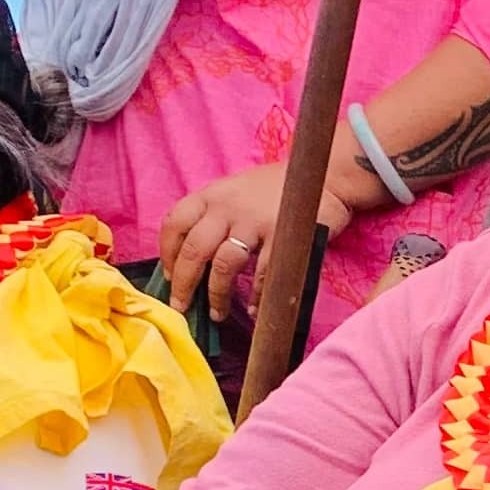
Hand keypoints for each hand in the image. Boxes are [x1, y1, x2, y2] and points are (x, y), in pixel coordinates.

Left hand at [155, 143, 370, 318]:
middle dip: (184, 284)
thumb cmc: (275, 189)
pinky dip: (255, 296)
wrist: (322, 175)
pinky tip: (253, 308)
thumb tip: (190, 256)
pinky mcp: (282, 237)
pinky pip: (262, 274)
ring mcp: (255, 222)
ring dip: (217, 295)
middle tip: (182, 307)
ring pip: (224, 265)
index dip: (167, 254)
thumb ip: (213, 215)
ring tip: (216, 314)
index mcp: (212, 195)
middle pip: (194, 249)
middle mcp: (228, 207)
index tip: (169, 277)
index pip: (174, 223)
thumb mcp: (235, 191)